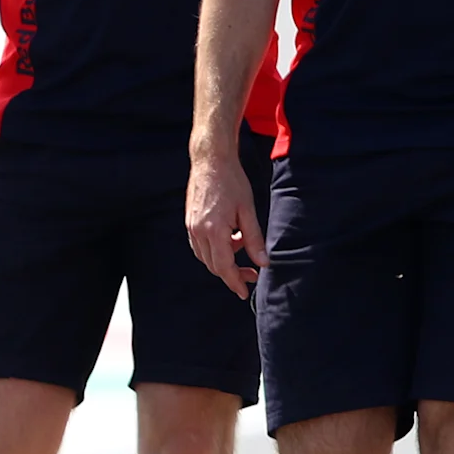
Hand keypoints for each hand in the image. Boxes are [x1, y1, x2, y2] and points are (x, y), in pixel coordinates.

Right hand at [184, 147, 262, 298]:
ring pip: (205, 257)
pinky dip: (215, 249)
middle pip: (213, 265)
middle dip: (232, 274)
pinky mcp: (190, 221)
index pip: (224, 267)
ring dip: (223, 261)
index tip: (244, 292)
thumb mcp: (248, 210)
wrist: (210, 161)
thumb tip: (263, 263)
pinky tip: (229, 239)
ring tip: (241, 246)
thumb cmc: (231, 182)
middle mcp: (198, 231)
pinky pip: (200, 246)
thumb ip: (254, 239)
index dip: (235, 282)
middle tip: (251, 274)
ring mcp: (191, 227)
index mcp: (214, 230)